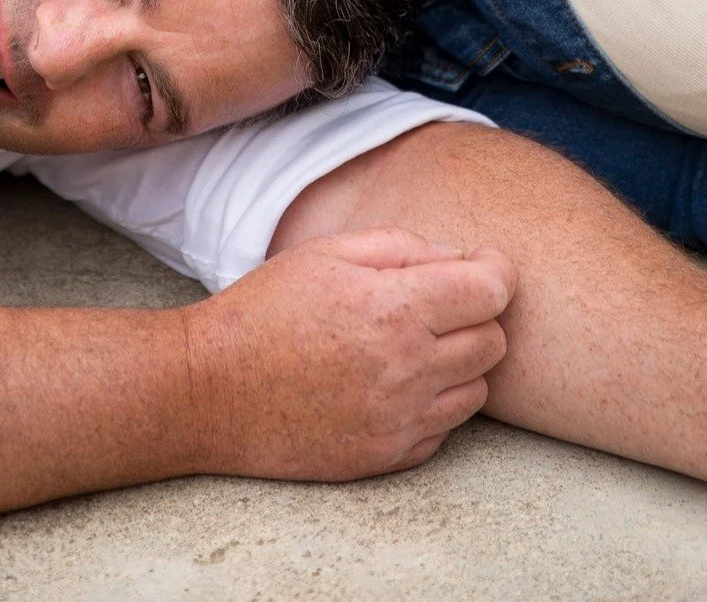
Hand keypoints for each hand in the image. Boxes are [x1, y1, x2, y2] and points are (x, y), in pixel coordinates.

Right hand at [180, 228, 514, 481]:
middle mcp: (408, 369)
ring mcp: (400, 421)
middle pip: (494, 340)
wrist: (210, 390)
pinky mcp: (387, 458)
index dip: (496, 268)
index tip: (481, 262)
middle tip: (439, 300)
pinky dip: (433, 403)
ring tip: (413, 342)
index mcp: (395, 308)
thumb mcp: (328, 252)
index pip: (492, 289)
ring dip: (459, 361)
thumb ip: (403, 247)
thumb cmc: (266, 308)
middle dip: (477, 313)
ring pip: (477, 389)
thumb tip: (459, 259)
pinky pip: (444, 429)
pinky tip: (393, 381)